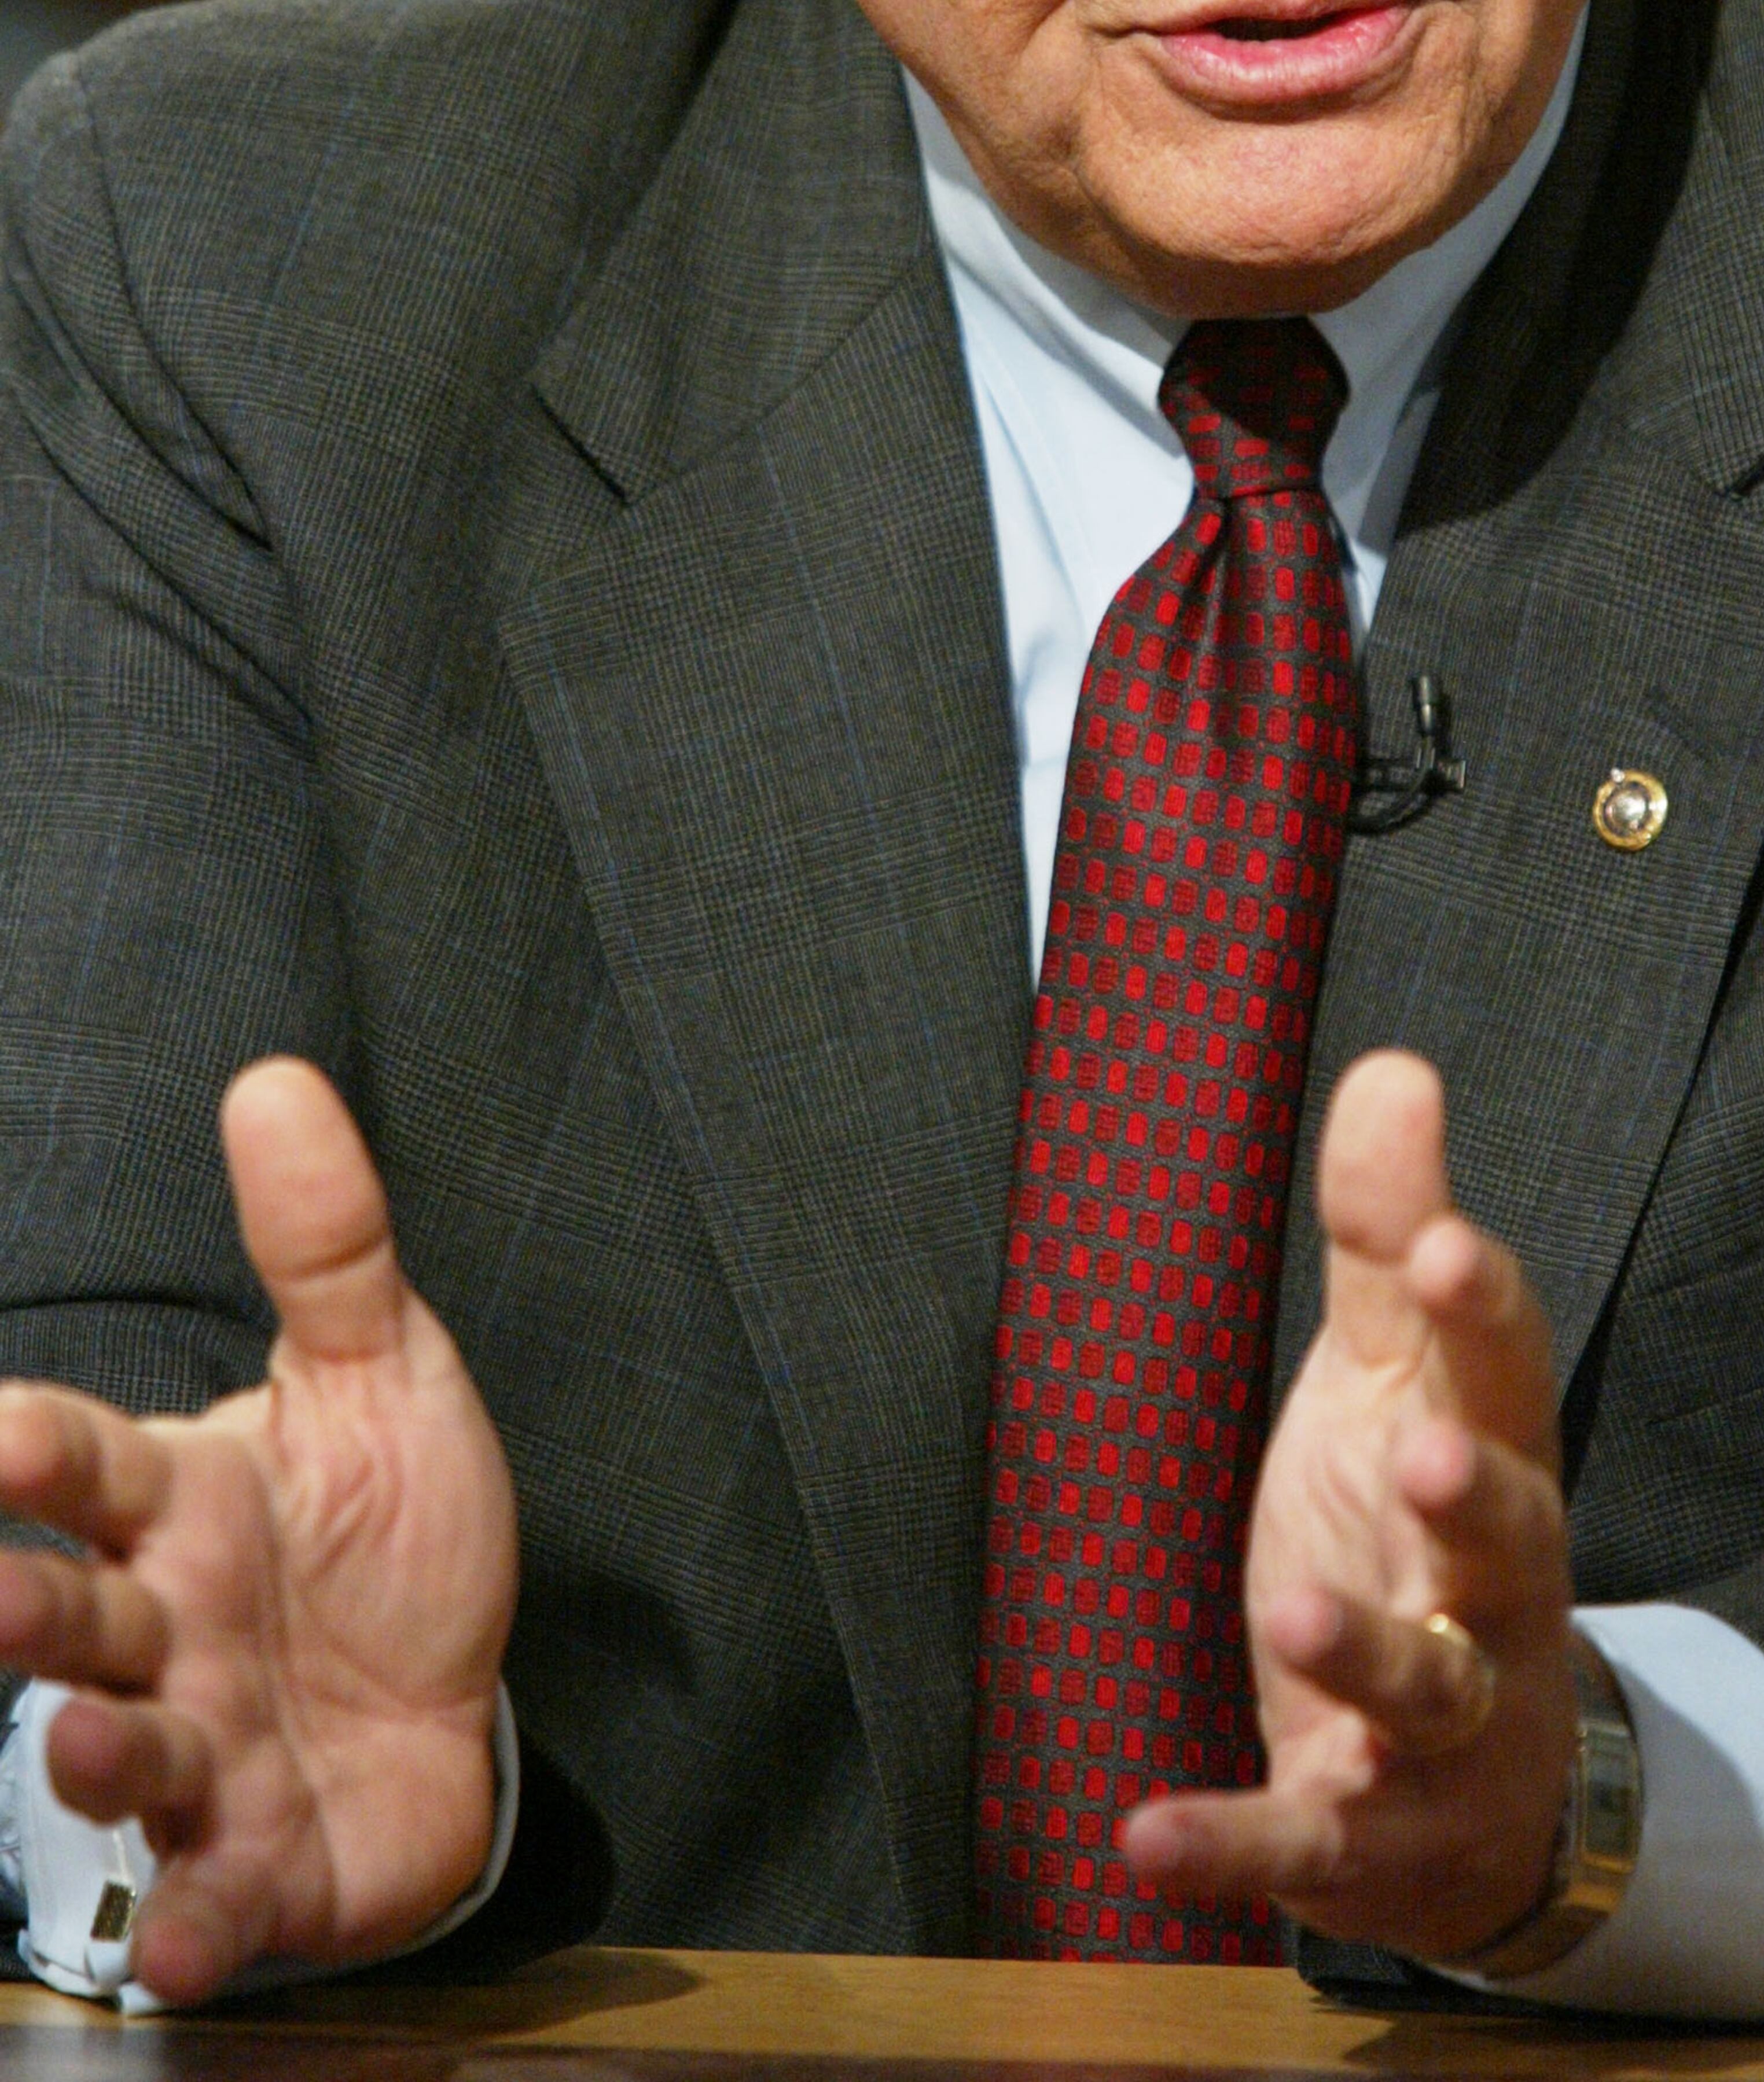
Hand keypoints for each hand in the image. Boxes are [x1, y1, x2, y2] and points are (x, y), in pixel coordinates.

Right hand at [0, 1057, 517, 2003]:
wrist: (459, 1695)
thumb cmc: (392, 1532)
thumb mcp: (383, 1369)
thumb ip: (327, 1241)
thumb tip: (277, 1079)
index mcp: (183, 1506)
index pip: (84, 1466)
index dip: (29, 1452)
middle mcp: (168, 1632)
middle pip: (78, 1614)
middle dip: (25, 1609)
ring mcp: (205, 1754)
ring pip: (125, 1757)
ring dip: (94, 1758)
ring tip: (86, 1741)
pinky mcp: (264, 1862)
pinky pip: (214, 1900)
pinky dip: (193, 1925)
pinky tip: (178, 1944)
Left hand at [1121, 1049, 1576, 1963]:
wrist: (1489, 1797)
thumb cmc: (1421, 1538)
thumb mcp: (1397, 1382)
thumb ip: (1389, 1236)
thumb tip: (1394, 1064)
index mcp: (1488, 1463)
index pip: (1507, 1375)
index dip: (1479, 1309)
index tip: (1441, 1244)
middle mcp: (1489, 1597)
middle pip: (1508, 1537)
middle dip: (1474, 1494)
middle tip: (1423, 1447)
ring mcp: (1440, 1728)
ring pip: (1422, 1693)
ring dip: (1361, 1656)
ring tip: (1289, 1614)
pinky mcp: (1366, 1836)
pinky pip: (1303, 1843)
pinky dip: (1229, 1846)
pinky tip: (1141, 1836)